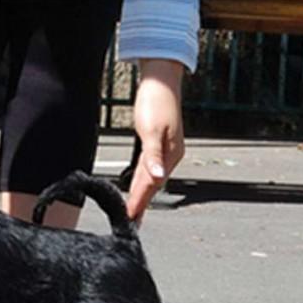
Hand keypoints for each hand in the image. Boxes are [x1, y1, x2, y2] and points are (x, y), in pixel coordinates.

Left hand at [127, 59, 184, 223]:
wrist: (160, 80)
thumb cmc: (155, 101)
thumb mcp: (152, 130)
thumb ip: (154, 156)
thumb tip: (158, 177)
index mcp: (170, 154)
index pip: (151, 184)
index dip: (140, 202)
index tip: (132, 218)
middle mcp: (170, 155)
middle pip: (152, 184)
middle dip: (141, 204)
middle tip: (132, 222)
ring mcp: (165, 149)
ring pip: (150, 178)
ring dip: (141, 194)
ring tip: (134, 211)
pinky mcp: (158, 143)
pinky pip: (149, 168)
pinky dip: (142, 180)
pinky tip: (138, 186)